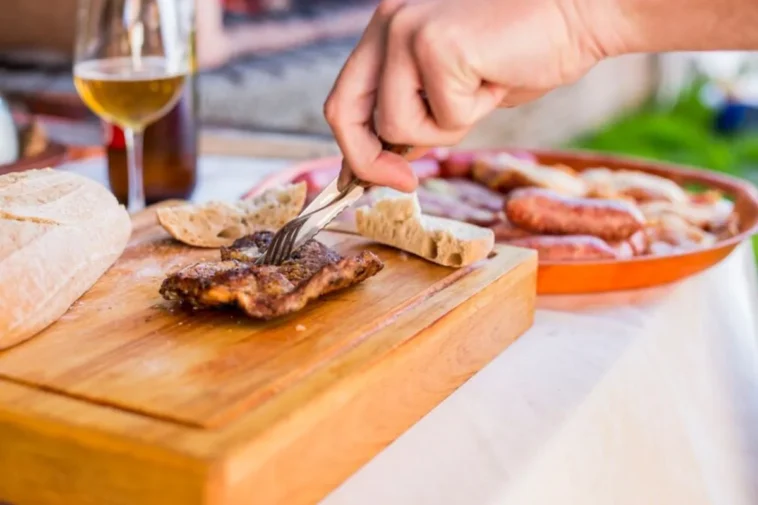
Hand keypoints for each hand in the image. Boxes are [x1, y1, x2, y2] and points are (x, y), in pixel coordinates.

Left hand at [323, 0, 611, 191]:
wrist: (577, 14)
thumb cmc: (523, 50)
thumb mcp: (453, 86)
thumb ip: (415, 110)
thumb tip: (386, 159)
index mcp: (387, 28)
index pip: (345, 98)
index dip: (354, 147)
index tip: (377, 177)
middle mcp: (388, 24)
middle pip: (344, 112)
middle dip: (369, 160)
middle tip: (405, 182)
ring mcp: (407, 32)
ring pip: (397, 125)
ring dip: (445, 128)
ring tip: (481, 89)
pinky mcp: (436, 47)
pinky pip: (442, 119)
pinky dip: (475, 113)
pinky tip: (495, 77)